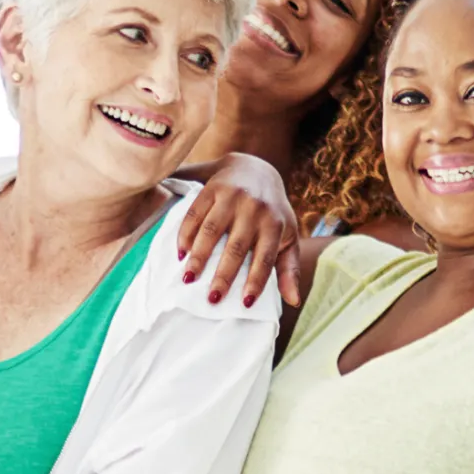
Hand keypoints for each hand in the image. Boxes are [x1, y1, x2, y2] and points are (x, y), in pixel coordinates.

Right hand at [174, 153, 301, 307]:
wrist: (256, 169)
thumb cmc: (273, 212)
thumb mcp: (288, 236)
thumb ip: (289, 268)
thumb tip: (293, 301)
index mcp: (275, 224)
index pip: (265, 258)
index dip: (256, 281)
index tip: (245, 304)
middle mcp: (254, 209)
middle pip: (236, 248)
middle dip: (223, 275)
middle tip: (212, 298)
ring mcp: (232, 197)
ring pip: (212, 231)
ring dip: (199, 256)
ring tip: (189, 278)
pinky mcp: (212, 189)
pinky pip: (195, 214)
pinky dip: (185, 234)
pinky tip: (180, 253)